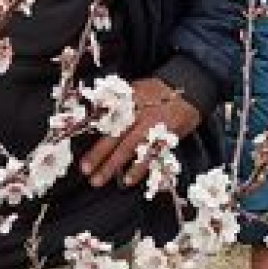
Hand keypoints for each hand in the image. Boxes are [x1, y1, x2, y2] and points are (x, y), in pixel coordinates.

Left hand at [81, 77, 200, 187]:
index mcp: (128, 99)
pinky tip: (128, 180)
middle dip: (98, 154)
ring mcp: (153, 125)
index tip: (78, 140)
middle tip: (85, 169)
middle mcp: (140, 112)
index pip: (106, 116)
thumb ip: (116, 102)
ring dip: (114, 165)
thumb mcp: (134, 88)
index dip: (89, 131)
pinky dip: (139, 168)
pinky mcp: (166, 137)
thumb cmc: (158, 92)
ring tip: (99, 180)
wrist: (190, 89)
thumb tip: (93, 114)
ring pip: (130, 148)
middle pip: (115, 135)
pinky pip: (150, 155)